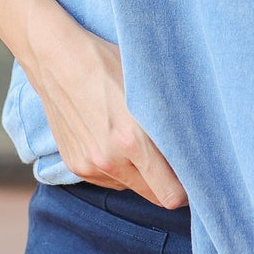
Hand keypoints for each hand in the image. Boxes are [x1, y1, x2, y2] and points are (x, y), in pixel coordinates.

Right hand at [26, 11, 187, 209]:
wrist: (55, 57)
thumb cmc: (107, 63)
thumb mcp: (148, 87)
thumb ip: (170, 122)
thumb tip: (198, 145)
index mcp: (132, 140)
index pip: (171, 194)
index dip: (188, 189)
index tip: (196, 176)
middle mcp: (109, 159)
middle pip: (154, 196)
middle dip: (168, 184)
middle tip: (176, 164)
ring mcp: (89, 165)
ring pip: (130, 186)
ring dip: (140, 174)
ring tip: (138, 142)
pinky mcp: (74, 164)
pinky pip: (107, 179)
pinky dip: (117, 167)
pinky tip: (114, 140)